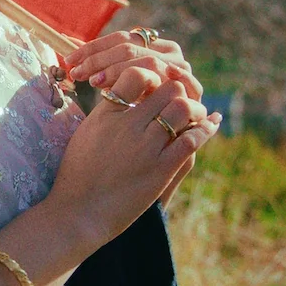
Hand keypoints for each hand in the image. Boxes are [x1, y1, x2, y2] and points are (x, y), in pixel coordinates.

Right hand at [47, 66, 221, 256]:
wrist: (77, 211)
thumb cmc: (78, 173)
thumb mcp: (87, 132)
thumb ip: (109, 111)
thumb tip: (126, 91)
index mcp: (107, 113)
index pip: (138, 73)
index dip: (153, 76)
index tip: (156, 87)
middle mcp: (128, 125)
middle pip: (169, 88)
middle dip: (179, 92)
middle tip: (182, 101)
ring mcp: (145, 147)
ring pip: (184, 109)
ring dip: (195, 110)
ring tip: (195, 116)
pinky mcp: (160, 169)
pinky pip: (191, 140)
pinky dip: (204, 131)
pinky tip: (207, 129)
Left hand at [61, 29, 202, 101]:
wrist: (155, 147)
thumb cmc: (128, 113)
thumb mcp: (113, 86)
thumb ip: (97, 63)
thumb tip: (65, 39)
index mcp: (152, 45)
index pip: (120, 38)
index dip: (93, 48)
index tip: (69, 61)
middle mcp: (170, 53)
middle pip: (131, 47)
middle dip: (101, 60)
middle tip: (78, 74)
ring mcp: (183, 70)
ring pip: (148, 62)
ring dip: (120, 70)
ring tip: (96, 83)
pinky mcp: (192, 90)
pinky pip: (174, 79)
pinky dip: (156, 80)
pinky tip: (137, 84)